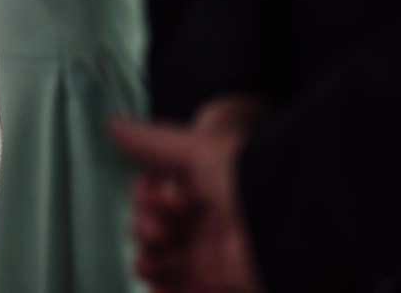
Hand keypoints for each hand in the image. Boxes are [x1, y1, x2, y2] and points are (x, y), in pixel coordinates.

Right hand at [111, 96, 266, 292]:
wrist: (287, 220)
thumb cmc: (246, 176)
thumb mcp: (193, 149)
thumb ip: (150, 141)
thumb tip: (112, 123)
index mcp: (203, 183)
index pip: (159, 191)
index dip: (147, 194)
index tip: (156, 195)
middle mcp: (208, 216)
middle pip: (158, 225)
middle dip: (146, 227)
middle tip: (159, 227)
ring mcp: (214, 251)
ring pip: (167, 259)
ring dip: (149, 259)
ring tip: (148, 261)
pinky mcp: (220, 282)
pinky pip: (184, 289)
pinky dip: (164, 290)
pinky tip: (154, 284)